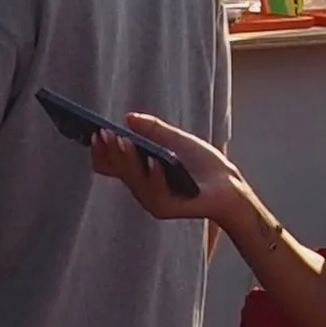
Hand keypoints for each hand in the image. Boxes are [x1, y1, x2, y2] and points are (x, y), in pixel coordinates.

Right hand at [89, 114, 243, 227]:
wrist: (229, 186)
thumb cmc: (204, 165)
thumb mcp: (177, 140)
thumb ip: (154, 129)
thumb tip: (128, 117)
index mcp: (140, 172)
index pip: (110, 164)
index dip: (100, 149)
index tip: (95, 131)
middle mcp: (141, 187)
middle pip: (117, 169)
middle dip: (109, 150)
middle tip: (103, 133)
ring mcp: (152, 200)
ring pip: (132, 180)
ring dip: (126, 159)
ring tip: (122, 141)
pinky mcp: (166, 209)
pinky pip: (155, 192)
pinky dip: (153, 176)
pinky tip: (152, 161)